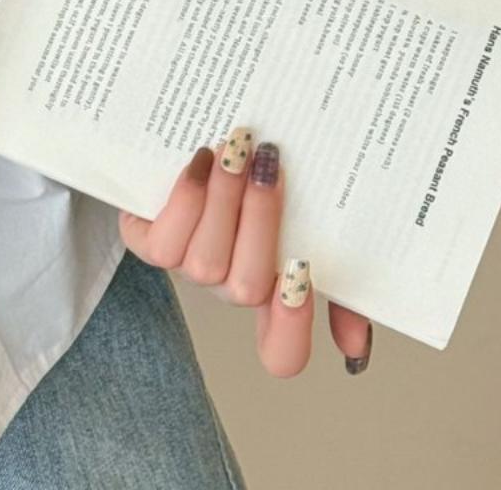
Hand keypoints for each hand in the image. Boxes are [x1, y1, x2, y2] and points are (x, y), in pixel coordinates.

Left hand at [117, 129, 373, 378]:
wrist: (186, 149)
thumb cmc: (255, 189)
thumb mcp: (310, 224)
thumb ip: (342, 281)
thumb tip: (354, 349)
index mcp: (271, 294)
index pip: (283, 352)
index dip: (294, 328)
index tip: (304, 269)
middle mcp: (228, 287)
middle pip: (249, 289)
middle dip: (261, 221)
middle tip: (270, 165)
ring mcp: (186, 268)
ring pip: (207, 261)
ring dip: (224, 201)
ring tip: (236, 152)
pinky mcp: (146, 243)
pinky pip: (163, 243)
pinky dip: (187, 198)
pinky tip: (202, 161)